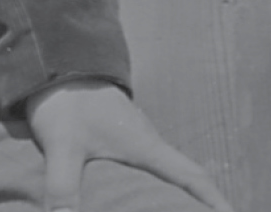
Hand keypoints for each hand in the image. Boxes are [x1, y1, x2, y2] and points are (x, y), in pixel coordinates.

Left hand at [27, 80, 234, 211]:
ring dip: (178, 195)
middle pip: (185, 178)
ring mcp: (136, 142)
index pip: (190, 175)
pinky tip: (143, 200)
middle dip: (202, 201)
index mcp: (146, 146)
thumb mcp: (64, 146)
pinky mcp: (121, 141)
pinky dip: (155, 188)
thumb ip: (64, 184)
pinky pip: (148, 171)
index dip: (213, 197)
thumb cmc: (69, 104)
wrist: (57, 71)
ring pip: (167, 175)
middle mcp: (148, 145)